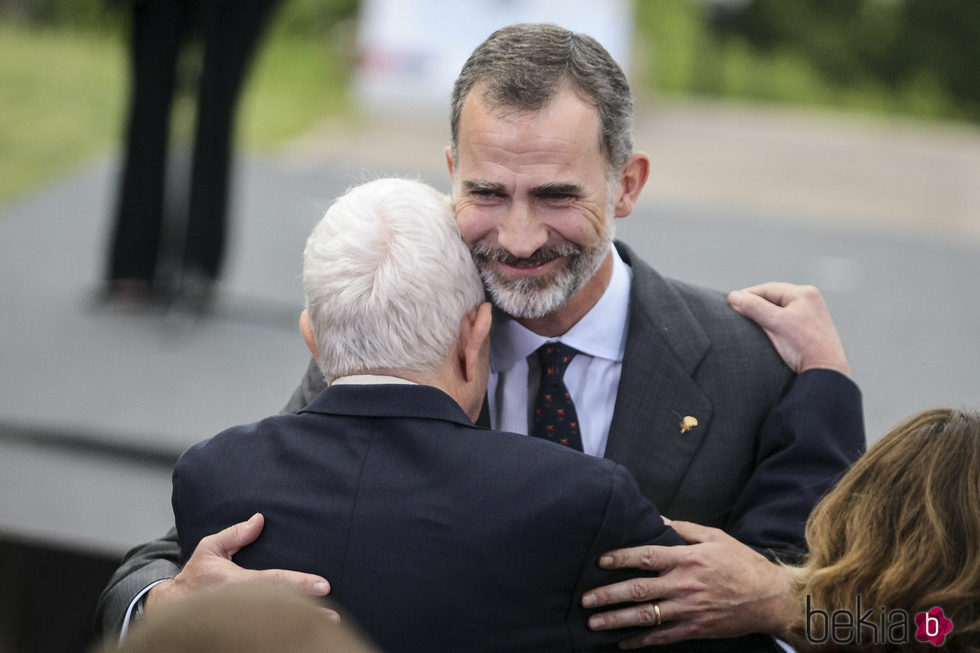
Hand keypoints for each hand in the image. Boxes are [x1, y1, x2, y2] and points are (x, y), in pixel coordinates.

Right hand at [146, 514, 333, 616]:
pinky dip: (283, 634)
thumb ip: (234, 534)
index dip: (299, 583)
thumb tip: (259, 520)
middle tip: (332, 616)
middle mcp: (239, 605)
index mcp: (234, 583)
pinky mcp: (238, 631)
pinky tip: (303, 635)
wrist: (171, 609)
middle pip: (279, 609)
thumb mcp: (210, 549)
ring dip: (299, 627)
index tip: (323, 585)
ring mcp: (238, 621)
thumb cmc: (196, 577)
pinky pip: (263, 633)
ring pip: (273, 626)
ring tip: (326, 627)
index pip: (273, 582)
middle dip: (306, 613)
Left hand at [581, 521, 797, 647]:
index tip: (600, 561)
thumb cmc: (742, 563)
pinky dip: (640, 641)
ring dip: (616, 620)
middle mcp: (684, 585)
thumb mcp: (715, 537)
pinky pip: (662, 637)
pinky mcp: (694, 629)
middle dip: (608, 595)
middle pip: (638, 590)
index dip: (620, 558)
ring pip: (645, 616)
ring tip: (594, 623)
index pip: (646, 556)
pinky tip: (622, 642)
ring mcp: (688, 610)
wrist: (770, 599)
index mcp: (688, 559)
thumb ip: (684, 530)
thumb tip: (657, 521)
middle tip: (585, 599)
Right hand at [728, 282, 850, 376]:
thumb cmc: (804, 346)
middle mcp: (809, 300)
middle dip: (755, 306)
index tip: (731, 304)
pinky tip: (766, 332)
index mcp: (804, 293)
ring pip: (778, 309)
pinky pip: (785, 320)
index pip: (767, 289)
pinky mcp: (809, 328)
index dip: (747, 296)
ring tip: (750, 324)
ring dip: (763, 315)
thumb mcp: (775, 323)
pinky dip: (773, 323)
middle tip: (737, 314)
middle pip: (773, 298)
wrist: (825, 371)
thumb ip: (753, 307)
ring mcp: (811, 314)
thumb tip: (733, 297)